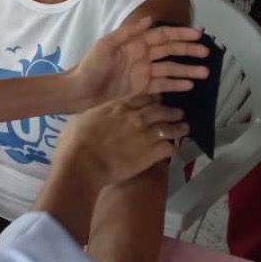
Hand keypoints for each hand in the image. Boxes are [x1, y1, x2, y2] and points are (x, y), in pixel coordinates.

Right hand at [51, 95, 186, 189]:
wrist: (83, 163)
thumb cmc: (75, 142)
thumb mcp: (81, 118)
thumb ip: (94, 114)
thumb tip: (95, 116)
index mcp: (118, 107)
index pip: (142, 98)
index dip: (153, 99)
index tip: (158, 100)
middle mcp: (136, 117)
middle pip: (160, 110)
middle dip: (171, 111)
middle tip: (178, 112)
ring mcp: (146, 135)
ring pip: (170, 128)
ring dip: (178, 128)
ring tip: (184, 128)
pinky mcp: (151, 154)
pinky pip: (168, 148)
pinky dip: (172, 148)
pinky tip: (173, 150)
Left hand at [68, 17, 208, 109]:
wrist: (79, 91)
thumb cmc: (90, 66)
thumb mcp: (106, 45)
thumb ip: (128, 33)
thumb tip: (149, 19)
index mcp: (134, 43)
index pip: (162, 36)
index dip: (180, 35)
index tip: (198, 35)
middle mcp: (141, 56)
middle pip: (170, 51)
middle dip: (188, 51)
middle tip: (206, 54)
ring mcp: (142, 72)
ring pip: (169, 69)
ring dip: (187, 70)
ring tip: (205, 72)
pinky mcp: (141, 88)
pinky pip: (162, 85)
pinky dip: (176, 84)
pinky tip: (189, 85)